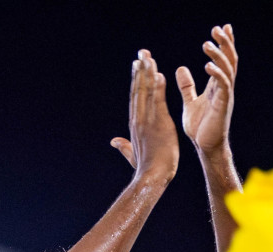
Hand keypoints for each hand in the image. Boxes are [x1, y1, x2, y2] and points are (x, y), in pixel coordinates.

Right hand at [111, 49, 179, 182]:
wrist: (151, 177)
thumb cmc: (145, 168)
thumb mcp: (132, 155)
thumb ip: (124, 146)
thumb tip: (113, 141)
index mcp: (135, 123)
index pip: (135, 96)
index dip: (136, 79)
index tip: (137, 64)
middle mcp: (139, 118)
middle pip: (139, 89)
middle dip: (140, 70)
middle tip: (142, 53)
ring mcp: (147, 120)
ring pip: (147, 92)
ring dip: (148, 73)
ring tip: (149, 57)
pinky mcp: (158, 123)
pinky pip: (158, 101)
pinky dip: (158, 87)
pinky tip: (158, 74)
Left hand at [176, 25, 236, 156]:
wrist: (205, 148)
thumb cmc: (200, 128)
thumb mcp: (190, 102)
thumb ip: (187, 86)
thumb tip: (180, 68)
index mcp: (216, 86)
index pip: (222, 60)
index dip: (223, 44)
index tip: (222, 28)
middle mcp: (223, 88)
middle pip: (229, 60)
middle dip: (225, 43)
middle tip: (218, 28)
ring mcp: (225, 96)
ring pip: (227, 70)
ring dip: (218, 55)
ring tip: (208, 44)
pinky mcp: (222, 106)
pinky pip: (222, 86)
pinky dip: (217, 74)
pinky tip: (208, 66)